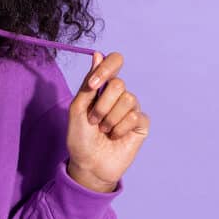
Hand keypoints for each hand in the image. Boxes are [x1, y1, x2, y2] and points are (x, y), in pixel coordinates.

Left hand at [65, 51, 150, 191]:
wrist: (88, 164)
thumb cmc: (80, 137)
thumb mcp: (77, 109)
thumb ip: (88, 83)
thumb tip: (97, 54)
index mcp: (103, 86)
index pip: (114, 61)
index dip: (106, 69)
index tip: (93, 85)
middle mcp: (119, 94)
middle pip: (119, 84)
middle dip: (102, 105)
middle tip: (94, 121)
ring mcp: (131, 108)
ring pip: (128, 99)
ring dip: (110, 119)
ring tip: (104, 130)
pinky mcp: (141, 124)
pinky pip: (135, 116)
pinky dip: (120, 128)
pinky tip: (115, 137)